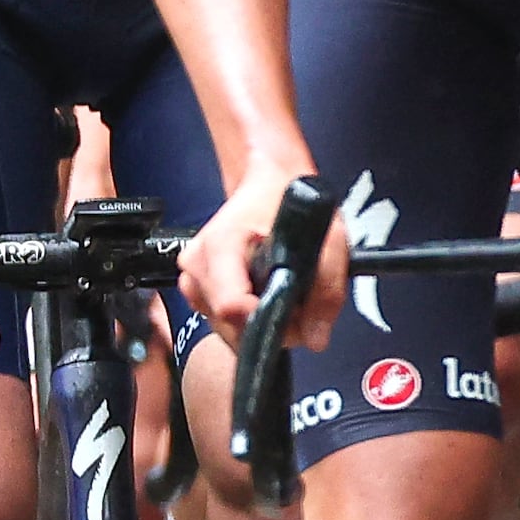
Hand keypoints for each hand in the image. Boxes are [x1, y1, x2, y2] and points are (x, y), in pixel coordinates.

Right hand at [186, 153, 345, 350]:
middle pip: (230, 326)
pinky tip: (262, 293)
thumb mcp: (327, 239)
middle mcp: (196, 263)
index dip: (265, 321)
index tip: (291, 314)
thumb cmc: (291, 204)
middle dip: (268, 325)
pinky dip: (247, 318)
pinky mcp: (195, 288)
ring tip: (280, 290)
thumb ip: (326, 289)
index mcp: (221, 244)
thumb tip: (315, 337)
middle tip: (296, 302)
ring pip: (227, 330)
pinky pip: (222, 323)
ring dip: (259, 322)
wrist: (268, 182)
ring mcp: (191, 277)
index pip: (230, 306)